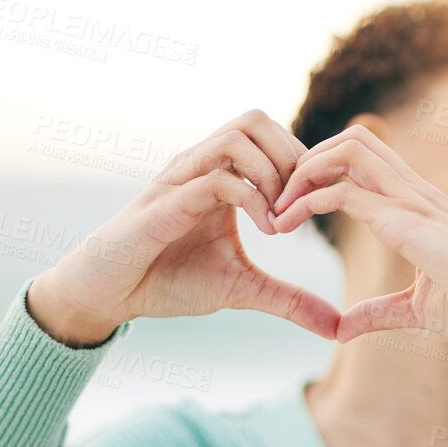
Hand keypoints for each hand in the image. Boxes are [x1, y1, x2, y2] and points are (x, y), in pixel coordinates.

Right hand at [27, 110, 340, 344]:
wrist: (111, 295)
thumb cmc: (170, 280)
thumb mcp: (243, 289)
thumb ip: (290, 300)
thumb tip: (336, 326)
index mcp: (222, 174)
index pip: (272, 135)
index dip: (304, 162)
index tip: (320, 205)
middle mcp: (201, 165)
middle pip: (256, 119)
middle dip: (292, 157)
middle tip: (305, 204)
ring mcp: (181, 178)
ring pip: (237, 136)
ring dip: (273, 173)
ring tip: (283, 219)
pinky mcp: (165, 202)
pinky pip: (215, 178)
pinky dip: (252, 199)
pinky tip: (267, 230)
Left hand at [270, 125, 447, 345]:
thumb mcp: (415, 309)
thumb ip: (379, 311)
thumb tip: (344, 328)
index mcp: (419, 204)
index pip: (367, 160)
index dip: (326, 171)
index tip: (295, 206)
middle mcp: (415, 192)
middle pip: (354, 140)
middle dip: (309, 159)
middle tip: (279, 198)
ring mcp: (412, 201)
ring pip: (348, 150)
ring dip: (304, 172)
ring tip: (278, 208)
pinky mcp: (406, 222)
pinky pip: (344, 193)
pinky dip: (306, 202)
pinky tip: (285, 225)